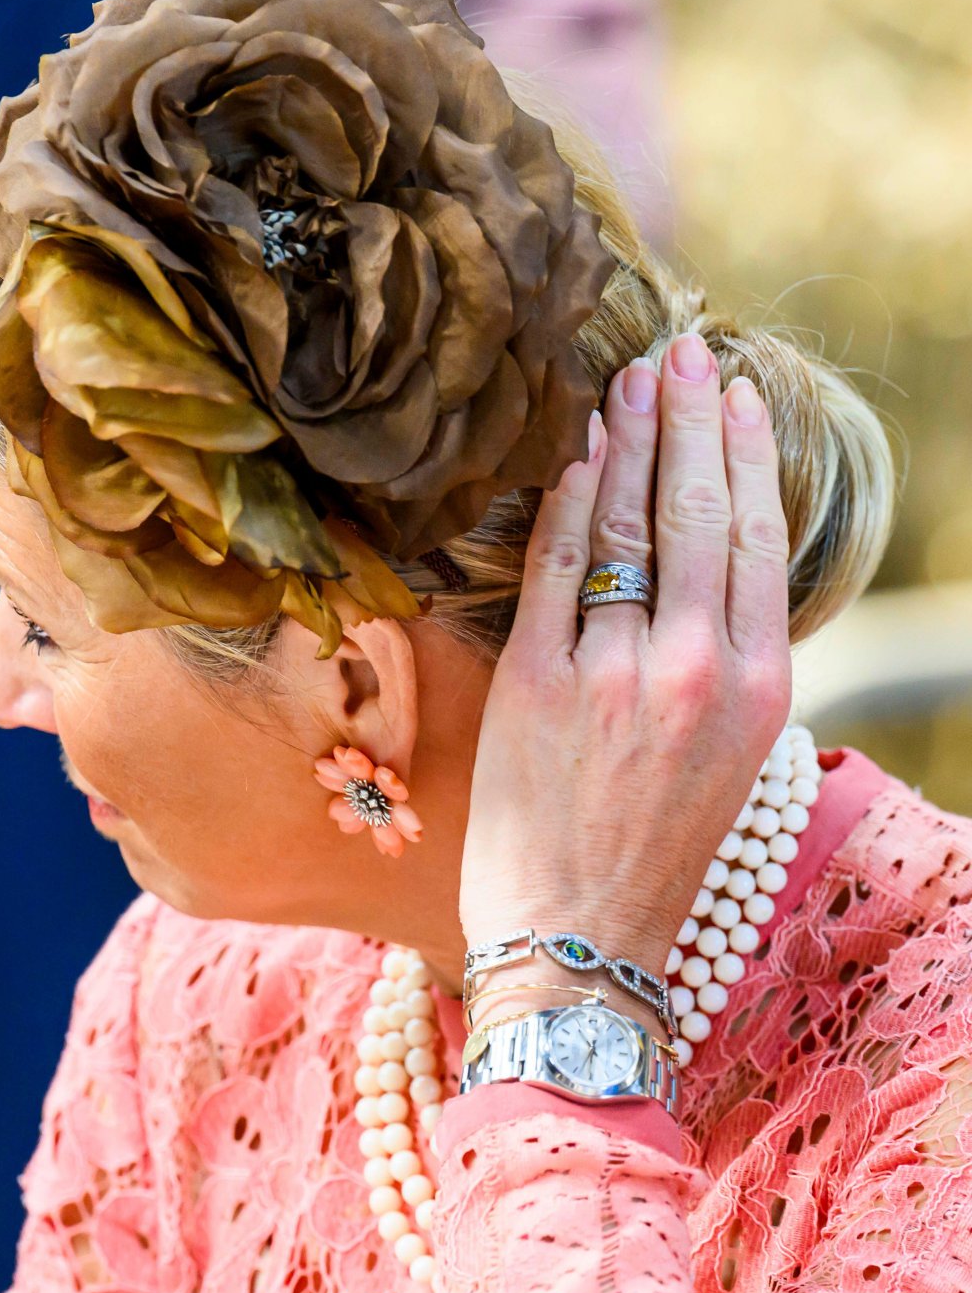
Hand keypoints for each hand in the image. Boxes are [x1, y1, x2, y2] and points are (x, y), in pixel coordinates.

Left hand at [459, 332, 792, 1009]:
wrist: (579, 941)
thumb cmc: (653, 855)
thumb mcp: (725, 758)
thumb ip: (722, 661)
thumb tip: (699, 566)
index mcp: (757, 688)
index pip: (752, 536)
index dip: (741, 454)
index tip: (733, 396)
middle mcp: (694, 668)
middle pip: (694, 509)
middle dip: (687, 418)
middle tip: (680, 351)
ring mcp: (611, 672)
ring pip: (622, 524)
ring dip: (623, 441)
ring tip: (628, 382)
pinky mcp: (536, 682)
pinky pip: (553, 566)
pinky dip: (562, 502)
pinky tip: (570, 454)